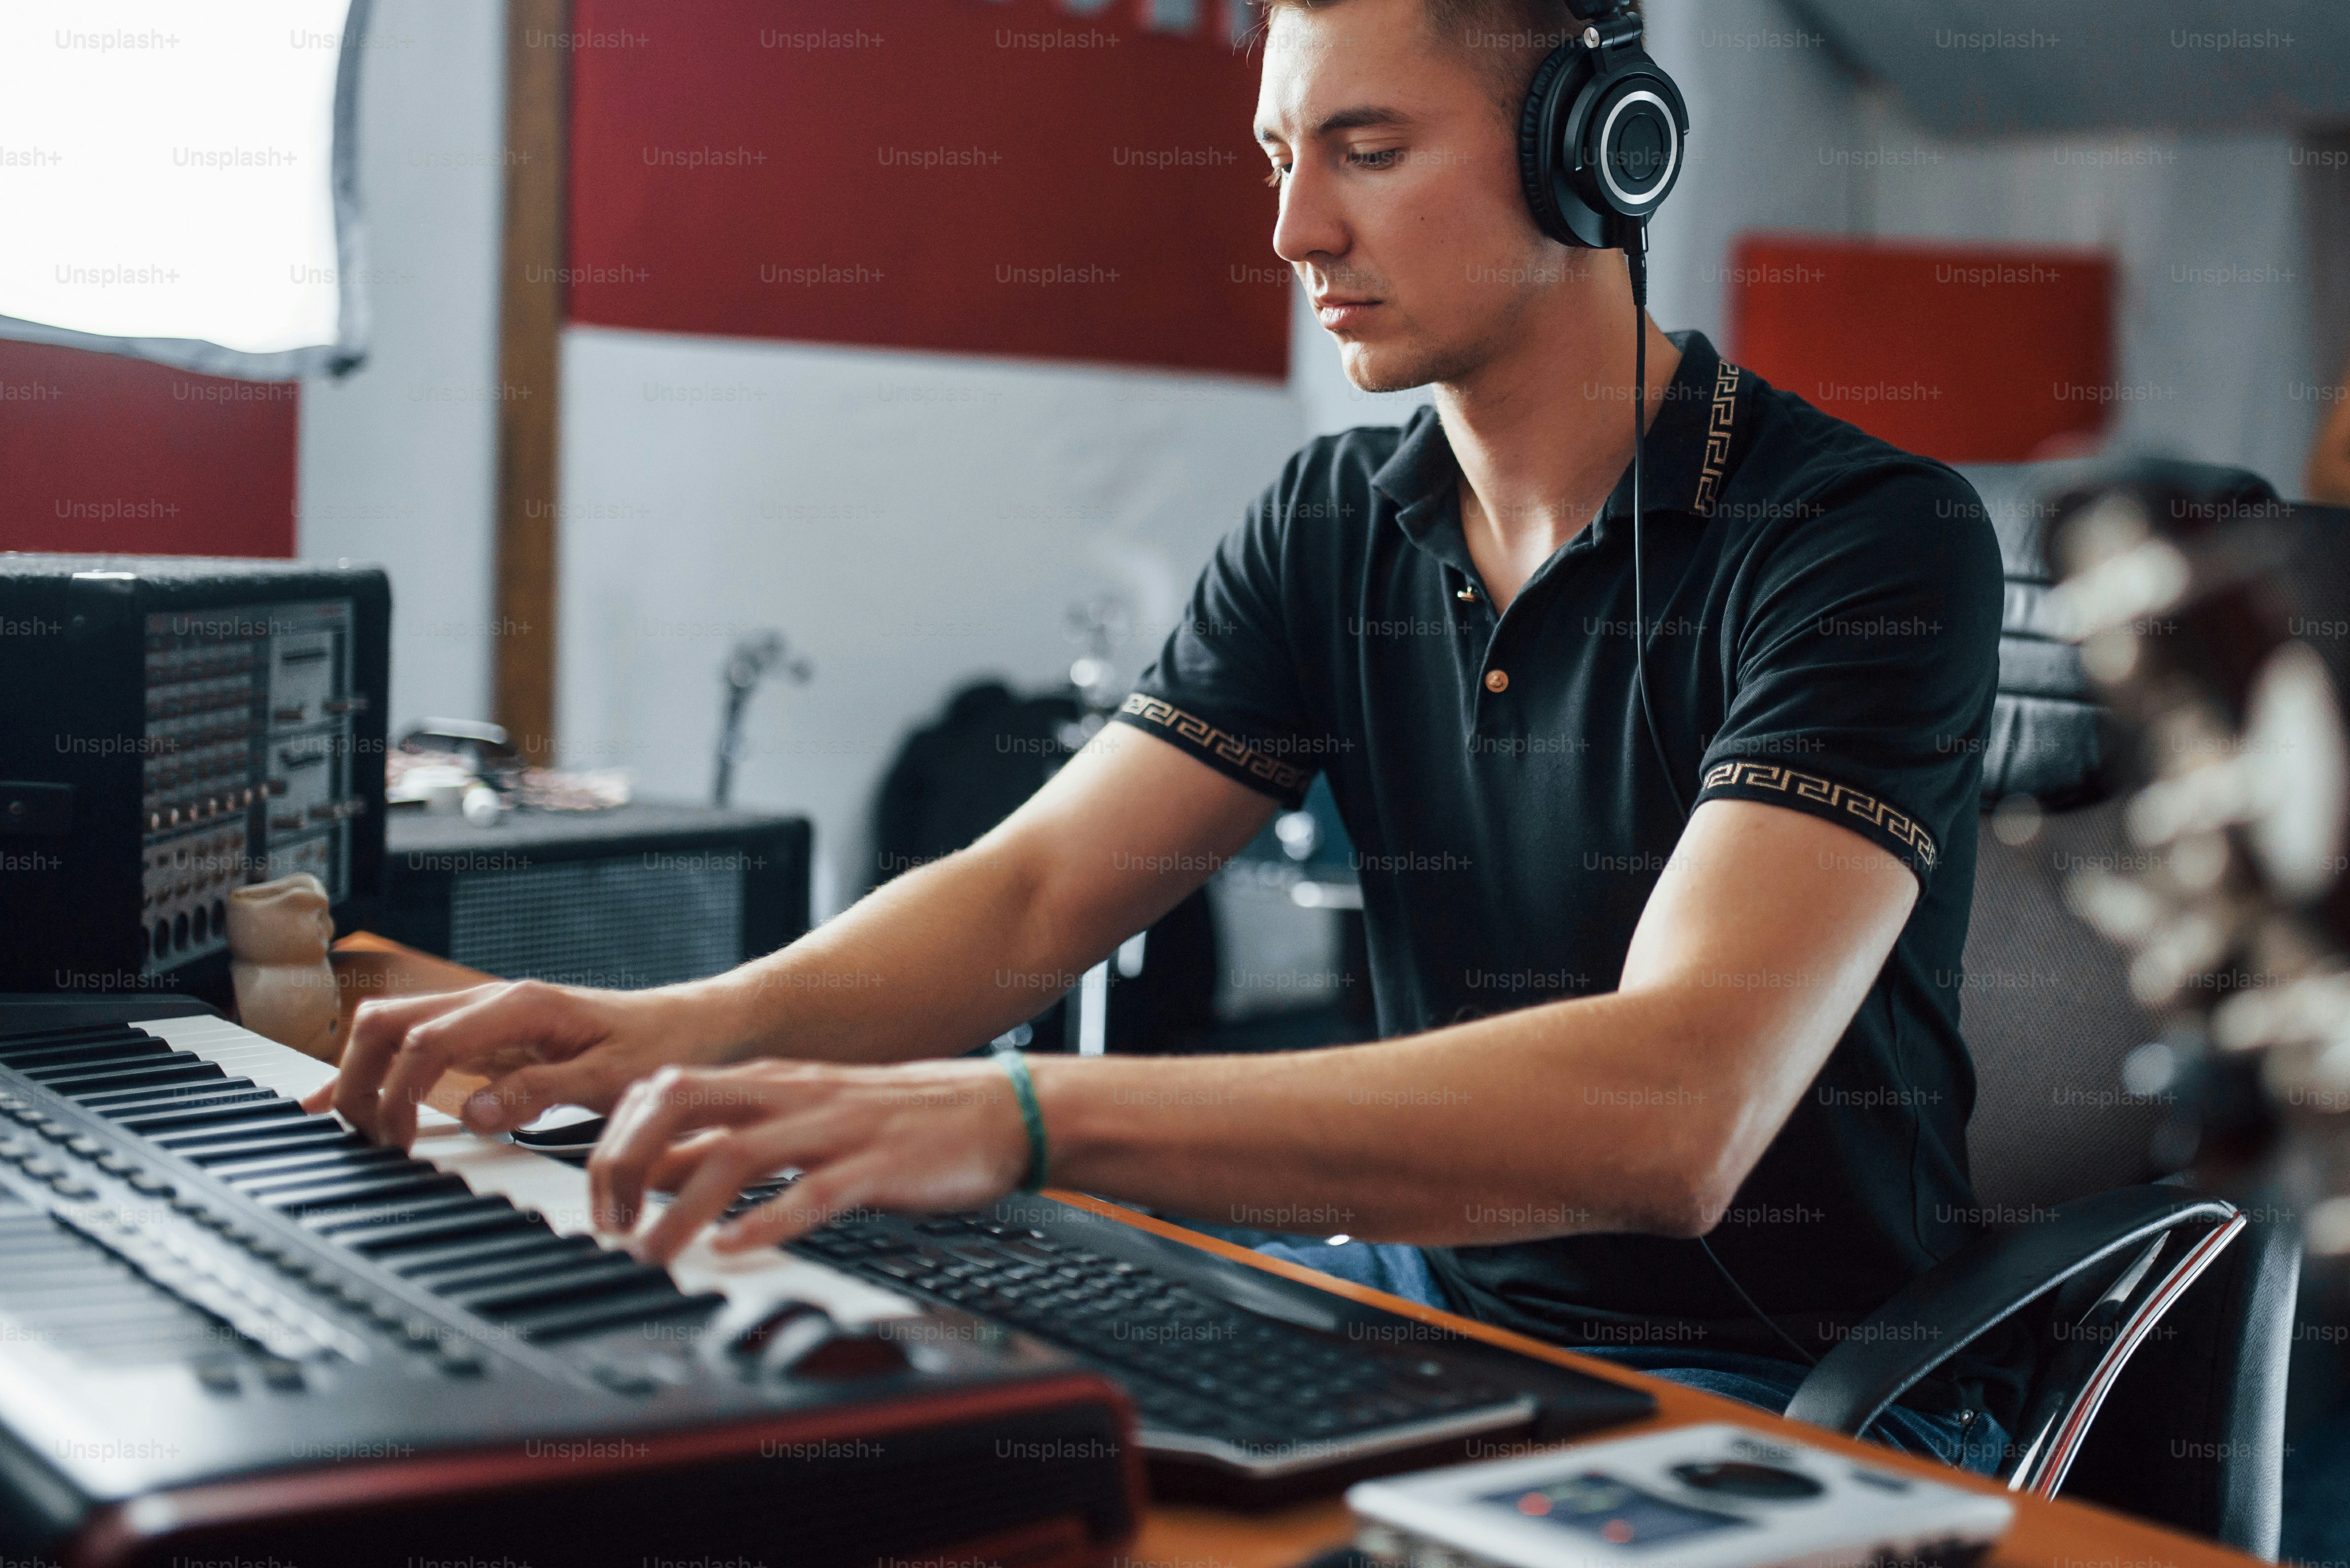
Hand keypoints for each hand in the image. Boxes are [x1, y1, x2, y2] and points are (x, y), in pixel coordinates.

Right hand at [300, 979, 723, 1149]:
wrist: (692, 1025)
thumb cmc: (660, 1047)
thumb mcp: (610, 1079)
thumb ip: (539, 1092)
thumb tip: (472, 1114)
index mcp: (520, 1006)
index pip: (426, 1041)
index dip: (398, 1093)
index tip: (401, 1145)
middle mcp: (494, 1000)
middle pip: (388, 1021)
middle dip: (360, 1077)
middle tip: (368, 1140)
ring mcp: (487, 1013)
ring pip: (393, 1024)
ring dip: (363, 1071)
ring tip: (355, 1129)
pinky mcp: (489, 1032)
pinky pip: (417, 1039)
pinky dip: (379, 1066)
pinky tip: (348, 1099)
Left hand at [587, 1056, 1033, 1263]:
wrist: (995, 1109)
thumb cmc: (896, 1120)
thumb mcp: (801, 1117)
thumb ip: (730, 1139)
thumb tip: (652, 1172)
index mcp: (770, 1082)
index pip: (663, 1088)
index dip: (615, 1141)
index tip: (599, 1201)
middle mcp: (792, 1096)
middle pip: (680, 1102)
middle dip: (627, 1161)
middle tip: (611, 1225)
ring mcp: (834, 1128)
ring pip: (735, 1155)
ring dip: (680, 1208)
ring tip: (652, 1255)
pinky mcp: (876, 1166)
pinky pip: (812, 1193)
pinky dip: (766, 1223)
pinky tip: (735, 1251)